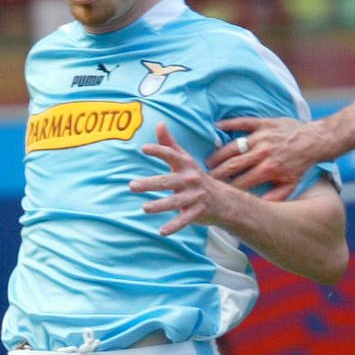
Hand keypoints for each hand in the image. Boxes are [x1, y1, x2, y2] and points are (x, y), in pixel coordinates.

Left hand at [130, 122, 256, 236]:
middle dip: (150, 184)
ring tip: (144, 208)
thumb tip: (159, 123)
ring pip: (175, 202)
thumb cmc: (195, 176)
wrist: (223, 200)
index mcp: (186, 165)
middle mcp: (190, 180)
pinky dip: (174, 226)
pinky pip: (184, 220)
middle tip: (132, 186)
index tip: (144, 149)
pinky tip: (162, 231)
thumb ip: (169, 144)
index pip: (171, 156)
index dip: (159, 151)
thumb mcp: (185, 159)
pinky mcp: (196, 213)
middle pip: (168, 181)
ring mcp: (194, 197)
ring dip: (160, 205)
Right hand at [207, 116, 320, 197]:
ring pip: (233, 146)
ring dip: (219, 154)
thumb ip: (274, 197)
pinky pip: (242, 122)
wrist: (314, 141)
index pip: (241, 182)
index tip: (216, 192)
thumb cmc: (300, 165)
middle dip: (217, 173)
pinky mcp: (263, 123)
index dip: (227, 188)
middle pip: (232, 165)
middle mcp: (262, 154)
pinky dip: (228, 124)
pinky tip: (216, 126)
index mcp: (268, 170)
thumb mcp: (290, 185)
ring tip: (209, 161)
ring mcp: (262, 137)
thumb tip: (258, 208)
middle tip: (204, 178)